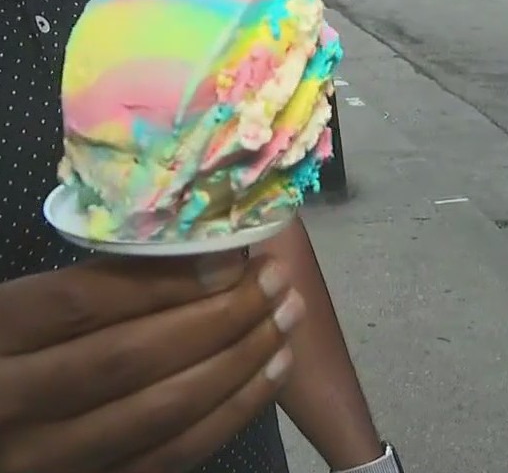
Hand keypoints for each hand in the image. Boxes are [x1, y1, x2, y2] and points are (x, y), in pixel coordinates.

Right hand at [0, 253, 304, 472]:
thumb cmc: (9, 350)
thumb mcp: (19, 312)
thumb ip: (84, 285)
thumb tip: (195, 248)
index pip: (81, 304)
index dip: (163, 280)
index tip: (231, 257)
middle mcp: (11, 405)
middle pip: (132, 358)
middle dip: (220, 316)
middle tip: (277, 281)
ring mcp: (50, 458)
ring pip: (163, 410)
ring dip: (241, 360)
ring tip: (288, 316)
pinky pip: (175, 454)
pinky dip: (234, 410)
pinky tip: (273, 370)